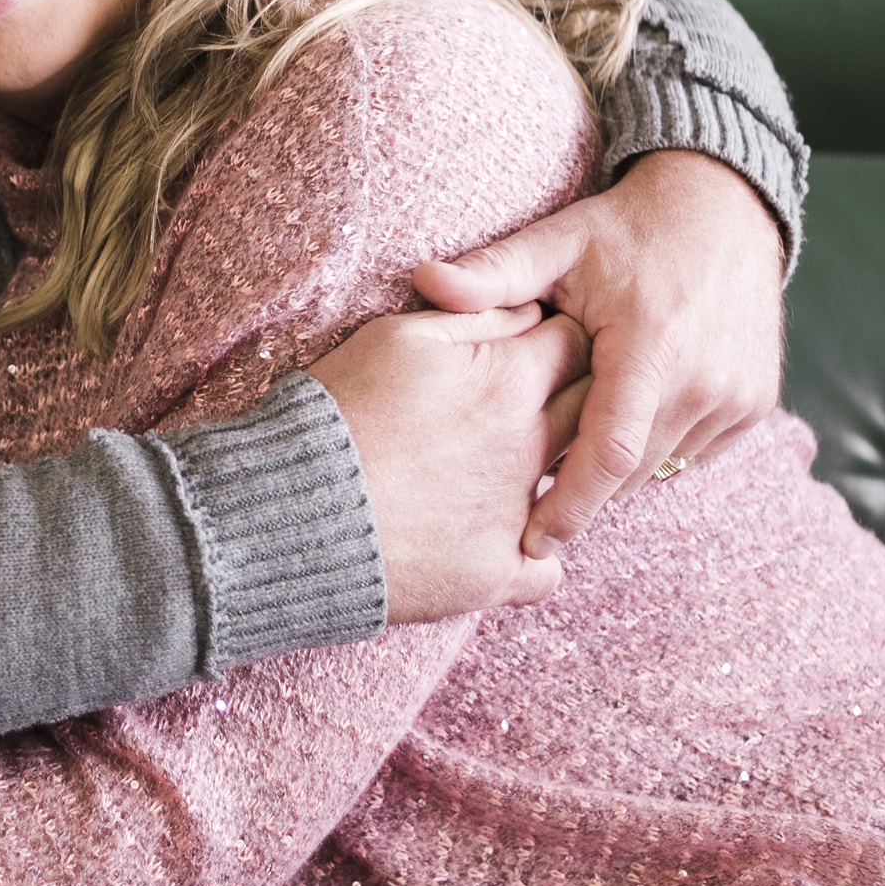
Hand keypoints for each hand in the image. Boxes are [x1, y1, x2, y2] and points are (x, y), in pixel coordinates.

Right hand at [306, 301, 591, 623]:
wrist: (294, 507)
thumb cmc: (338, 410)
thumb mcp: (396, 337)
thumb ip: (472, 316)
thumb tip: (522, 311)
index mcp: (508, 381)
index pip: (576, 344)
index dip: (559, 342)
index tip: (534, 352)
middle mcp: (530, 447)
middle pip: (590, 415)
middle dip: (572, 405)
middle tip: (519, 411)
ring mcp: (519, 515)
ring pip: (573, 494)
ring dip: (552, 481)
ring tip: (489, 477)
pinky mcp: (497, 574)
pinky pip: (546, 570)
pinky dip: (527, 557)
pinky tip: (492, 542)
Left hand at [412, 150, 784, 560]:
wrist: (724, 209)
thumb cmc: (626, 230)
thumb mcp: (558, 242)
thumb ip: (494, 272)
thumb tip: (424, 282)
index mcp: (651, 344)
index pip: (608, 452)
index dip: (569, 504)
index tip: (532, 542)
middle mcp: (704, 378)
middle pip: (633, 472)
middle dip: (583, 491)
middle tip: (530, 499)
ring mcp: (738, 395)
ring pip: (663, 466)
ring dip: (619, 471)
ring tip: (573, 448)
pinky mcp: (755, 403)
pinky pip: (694, 451)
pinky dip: (656, 449)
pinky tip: (624, 420)